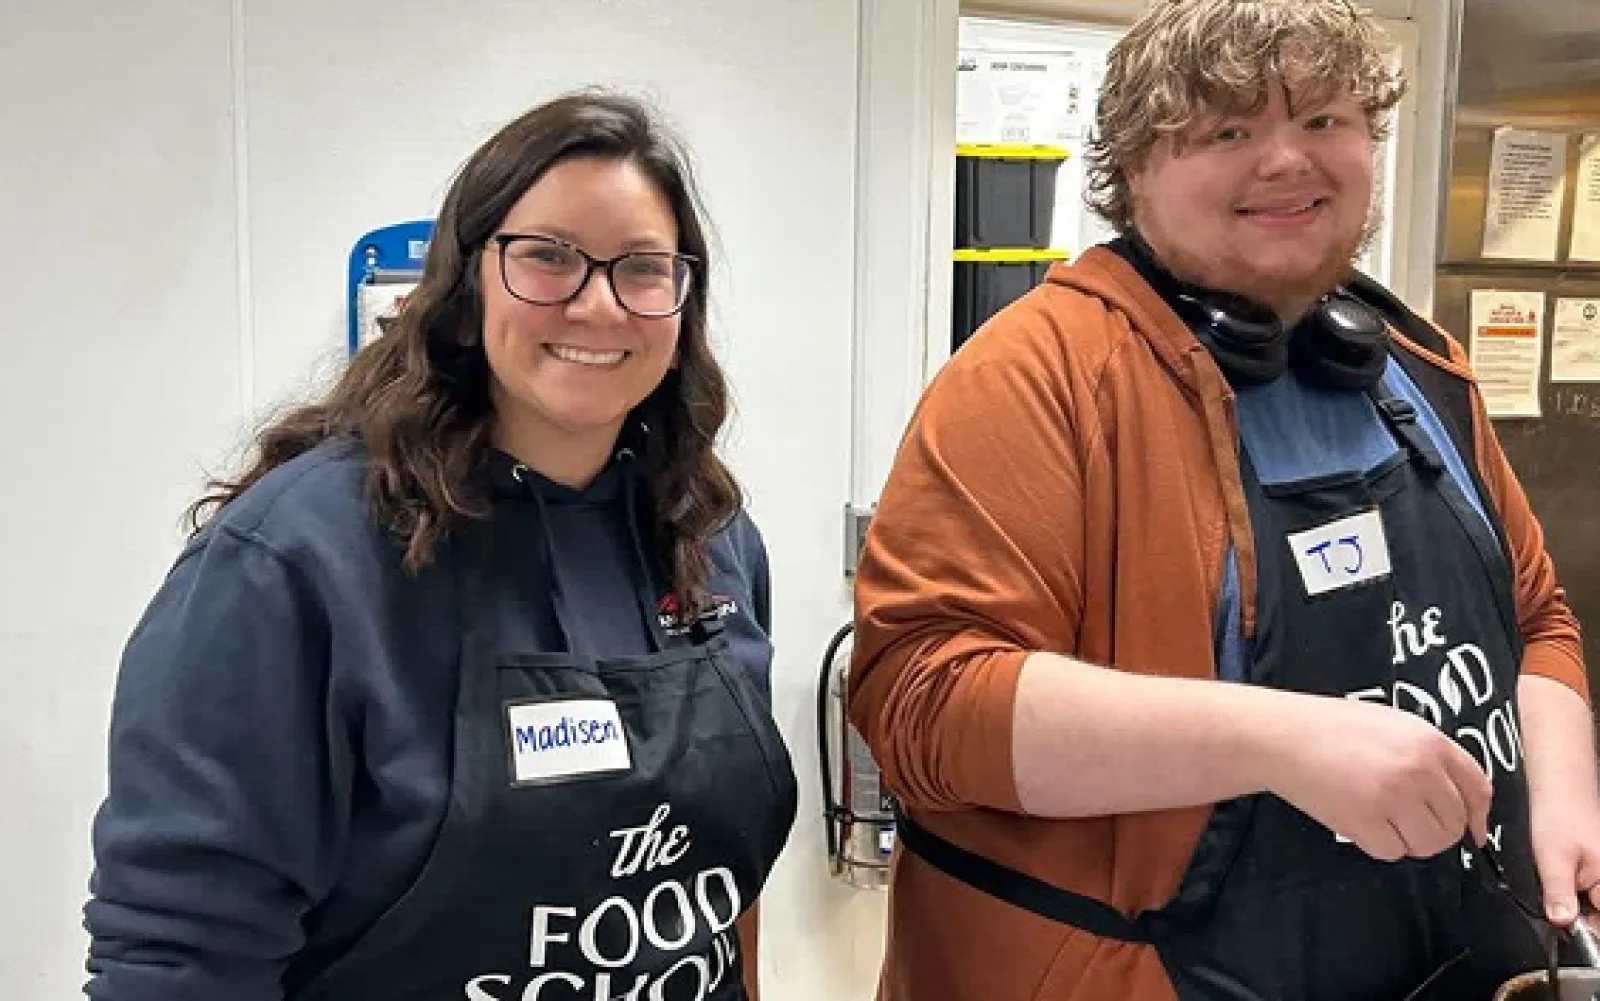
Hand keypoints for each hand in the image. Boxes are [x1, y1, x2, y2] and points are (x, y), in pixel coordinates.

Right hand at [1259, 693, 1491, 861]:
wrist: (1282, 735)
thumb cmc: (1332, 727)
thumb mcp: (1392, 725)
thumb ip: (1429, 756)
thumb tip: (1459, 804)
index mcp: (1430, 742)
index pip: (1478, 790)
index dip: (1478, 817)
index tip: (1472, 832)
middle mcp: (1419, 770)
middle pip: (1453, 825)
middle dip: (1434, 829)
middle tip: (1404, 819)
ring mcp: (1393, 797)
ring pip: (1427, 844)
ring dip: (1407, 840)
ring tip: (1380, 818)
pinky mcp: (1365, 822)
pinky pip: (1392, 852)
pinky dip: (1377, 844)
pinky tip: (1357, 820)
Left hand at [1531, 799, 1599, 926]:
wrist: (1561, 787)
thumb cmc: (1560, 815)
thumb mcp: (1552, 859)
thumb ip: (1559, 893)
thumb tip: (1562, 922)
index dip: (1585, 928)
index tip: (1567, 926)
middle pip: (1598, 911)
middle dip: (1580, 913)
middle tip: (1560, 898)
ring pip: (1594, 901)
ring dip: (1578, 901)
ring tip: (1563, 879)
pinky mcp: (1599, 868)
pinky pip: (1593, 889)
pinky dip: (1578, 888)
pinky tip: (1566, 876)